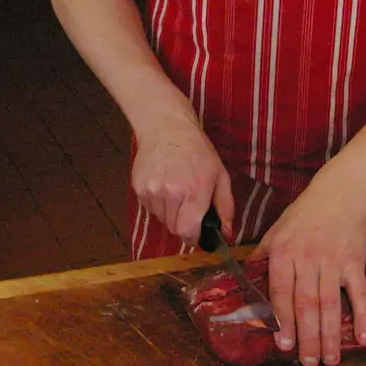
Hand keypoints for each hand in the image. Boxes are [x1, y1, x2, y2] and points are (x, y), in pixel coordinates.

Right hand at [131, 109, 233, 245]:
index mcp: (195, 190)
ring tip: (175, 191)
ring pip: (161, 219)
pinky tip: (163, 185)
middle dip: (183, 224)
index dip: (193, 237)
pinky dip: (158, 204)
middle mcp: (171, 192)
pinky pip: (150, 208)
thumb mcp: (220, 175)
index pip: (187, 231)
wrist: (166, 127)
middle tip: (188, 206)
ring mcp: (152, 190)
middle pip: (174, 228)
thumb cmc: (197, 151)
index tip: (197, 233)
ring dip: (170, 213)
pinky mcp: (138, 187)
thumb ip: (226, 207)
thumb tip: (227, 235)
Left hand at [252, 182, 365, 365]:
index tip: (284, 346)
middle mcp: (308, 258)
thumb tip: (243, 281)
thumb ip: (262, 257)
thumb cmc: (304, 214)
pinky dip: (363, 315)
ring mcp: (333, 261)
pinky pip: (359, 292)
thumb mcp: (276, 231)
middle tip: (308, 363)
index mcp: (284, 252)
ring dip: (331, 334)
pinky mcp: (355, 261)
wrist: (340, 194)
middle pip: (307, 304)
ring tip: (330, 360)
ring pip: (331, 303)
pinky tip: (363, 338)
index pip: (281, 292)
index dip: (283, 320)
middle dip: (308, 336)